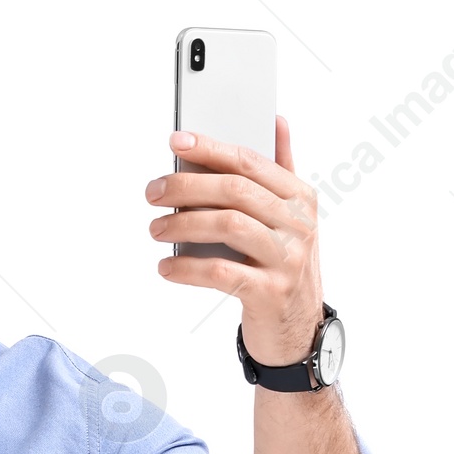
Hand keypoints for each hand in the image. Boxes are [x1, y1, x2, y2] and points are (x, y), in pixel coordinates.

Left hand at [145, 116, 324, 366]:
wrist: (298, 331)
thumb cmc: (284, 267)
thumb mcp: (291, 218)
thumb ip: (282, 170)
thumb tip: (276, 122)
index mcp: (300, 197)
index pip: (250, 162)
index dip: (211, 148)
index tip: (176, 142)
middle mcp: (298, 224)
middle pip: (235, 191)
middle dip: (187, 186)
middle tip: (154, 192)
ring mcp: (287, 259)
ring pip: (228, 225)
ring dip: (183, 224)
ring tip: (156, 229)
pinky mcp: (270, 294)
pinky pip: (221, 272)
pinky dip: (188, 268)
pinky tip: (167, 267)